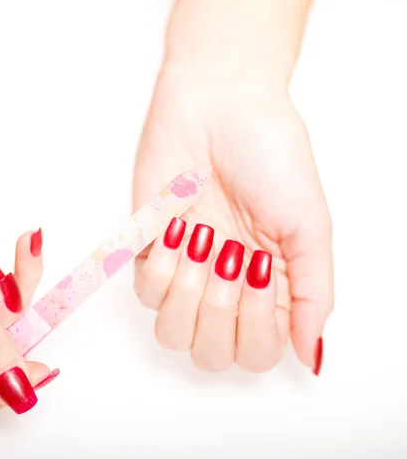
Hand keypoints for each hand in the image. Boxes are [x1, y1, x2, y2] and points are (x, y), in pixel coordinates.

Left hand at [133, 65, 332, 373]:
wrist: (218, 104)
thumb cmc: (269, 153)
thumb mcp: (309, 224)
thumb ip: (314, 293)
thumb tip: (311, 354)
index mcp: (270, 286)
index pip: (255, 352)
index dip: (255, 329)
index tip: (260, 271)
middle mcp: (225, 285)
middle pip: (210, 353)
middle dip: (218, 313)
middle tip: (230, 257)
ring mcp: (184, 270)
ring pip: (171, 333)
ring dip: (187, 294)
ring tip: (202, 241)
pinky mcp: (149, 248)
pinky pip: (144, 291)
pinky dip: (160, 269)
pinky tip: (176, 230)